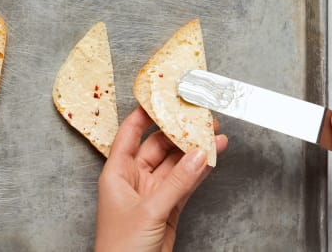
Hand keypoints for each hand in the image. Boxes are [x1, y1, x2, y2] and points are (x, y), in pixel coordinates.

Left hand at [95, 107, 227, 251]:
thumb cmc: (121, 248)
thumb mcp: (149, 210)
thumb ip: (177, 182)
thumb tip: (198, 154)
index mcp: (117, 173)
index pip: (130, 134)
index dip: (145, 113)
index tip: (161, 95)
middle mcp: (134, 179)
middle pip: (158, 145)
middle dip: (179, 130)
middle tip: (201, 115)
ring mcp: (152, 193)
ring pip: (175, 164)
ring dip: (194, 149)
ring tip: (215, 132)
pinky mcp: (168, 208)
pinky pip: (185, 183)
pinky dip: (199, 170)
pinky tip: (212, 156)